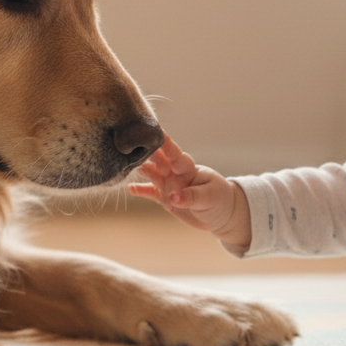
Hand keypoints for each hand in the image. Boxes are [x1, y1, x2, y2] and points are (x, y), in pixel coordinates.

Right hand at [128, 134, 251, 248]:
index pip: (174, 153)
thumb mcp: (209, 197)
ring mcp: (168, 184)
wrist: (220, 214)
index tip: (152, 131)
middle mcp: (175, 173)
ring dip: (140, 167)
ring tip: (124, 162)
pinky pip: (149, 192)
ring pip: (151, 172)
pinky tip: (129, 188)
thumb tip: (173, 197)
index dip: (164, 142)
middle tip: (129, 142)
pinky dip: (140, 190)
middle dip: (145, 150)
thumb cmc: (219, 199)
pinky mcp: (164, 197)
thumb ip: (191, 196)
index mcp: (188, 168)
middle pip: (158, 159)